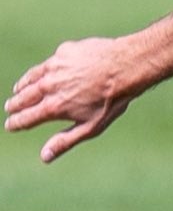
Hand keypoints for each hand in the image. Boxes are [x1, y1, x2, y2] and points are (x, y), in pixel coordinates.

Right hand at [5, 37, 144, 160]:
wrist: (124, 68)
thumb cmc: (111, 101)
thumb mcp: (91, 128)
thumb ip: (65, 141)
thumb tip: (44, 157)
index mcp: (54, 107)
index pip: (26, 118)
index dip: (16, 123)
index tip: (10, 126)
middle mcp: (48, 87)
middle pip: (23, 98)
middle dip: (15, 105)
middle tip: (9, 108)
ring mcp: (54, 68)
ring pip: (31, 79)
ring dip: (22, 87)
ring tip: (17, 91)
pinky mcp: (62, 54)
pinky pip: (47, 64)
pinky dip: (40, 72)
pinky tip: (41, 74)